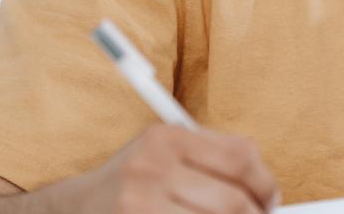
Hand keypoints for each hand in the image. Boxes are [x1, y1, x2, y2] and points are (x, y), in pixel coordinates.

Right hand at [71, 123, 279, 213]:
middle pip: (233, 202)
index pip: (239, 156)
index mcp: (166, 137)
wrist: (73, 208)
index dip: (265, 184)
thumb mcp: (165, 154)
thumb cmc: (132, 184)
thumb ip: (211, 159)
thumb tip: (266, 189)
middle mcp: (151, 167)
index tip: (270, 200)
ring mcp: (140, 204)